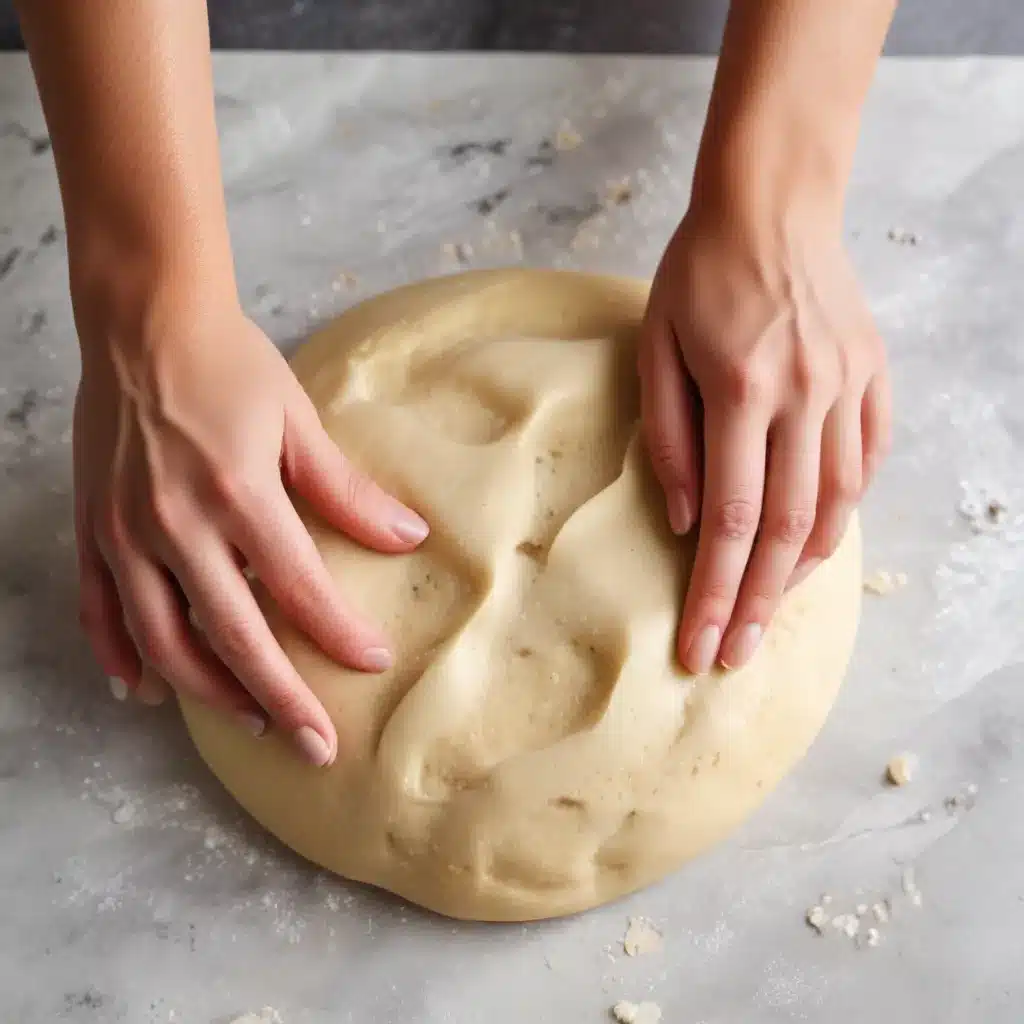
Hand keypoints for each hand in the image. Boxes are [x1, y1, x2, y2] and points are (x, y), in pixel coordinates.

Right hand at [73, 295, 428, 765]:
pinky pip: (102, 611)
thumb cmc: (228, 364)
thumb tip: (409, 537)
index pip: (300, 590)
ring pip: (166, 641)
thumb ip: (348, 490)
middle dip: (282, 699)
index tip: (373, 664)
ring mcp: (126, 533)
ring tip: (254, 721)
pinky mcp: (93, 528)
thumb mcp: (298, 422)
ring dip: (211, 692)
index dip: (339, 636)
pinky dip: (120, 655)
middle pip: (234, 638)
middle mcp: (176, 526)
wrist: (145, 320)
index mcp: (237, 495)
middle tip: (318, 747)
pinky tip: (145, 690)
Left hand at [639, 204, 889, 674]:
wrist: (771, 203)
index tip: (698, 646)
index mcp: (742, 390)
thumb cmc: (697, 274)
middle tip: (736, 656)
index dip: (713, 593)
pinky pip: (866, 462)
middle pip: (787, 531)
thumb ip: (669, 439)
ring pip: (835, 505)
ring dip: (803, 571)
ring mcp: (848, 387)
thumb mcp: (655, 347)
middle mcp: (805, 396)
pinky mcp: (873, 375)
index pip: (732, 521)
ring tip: (770, 611)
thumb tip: (687, 521)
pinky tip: (816, 542)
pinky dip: (842, 510)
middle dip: (757, 604)